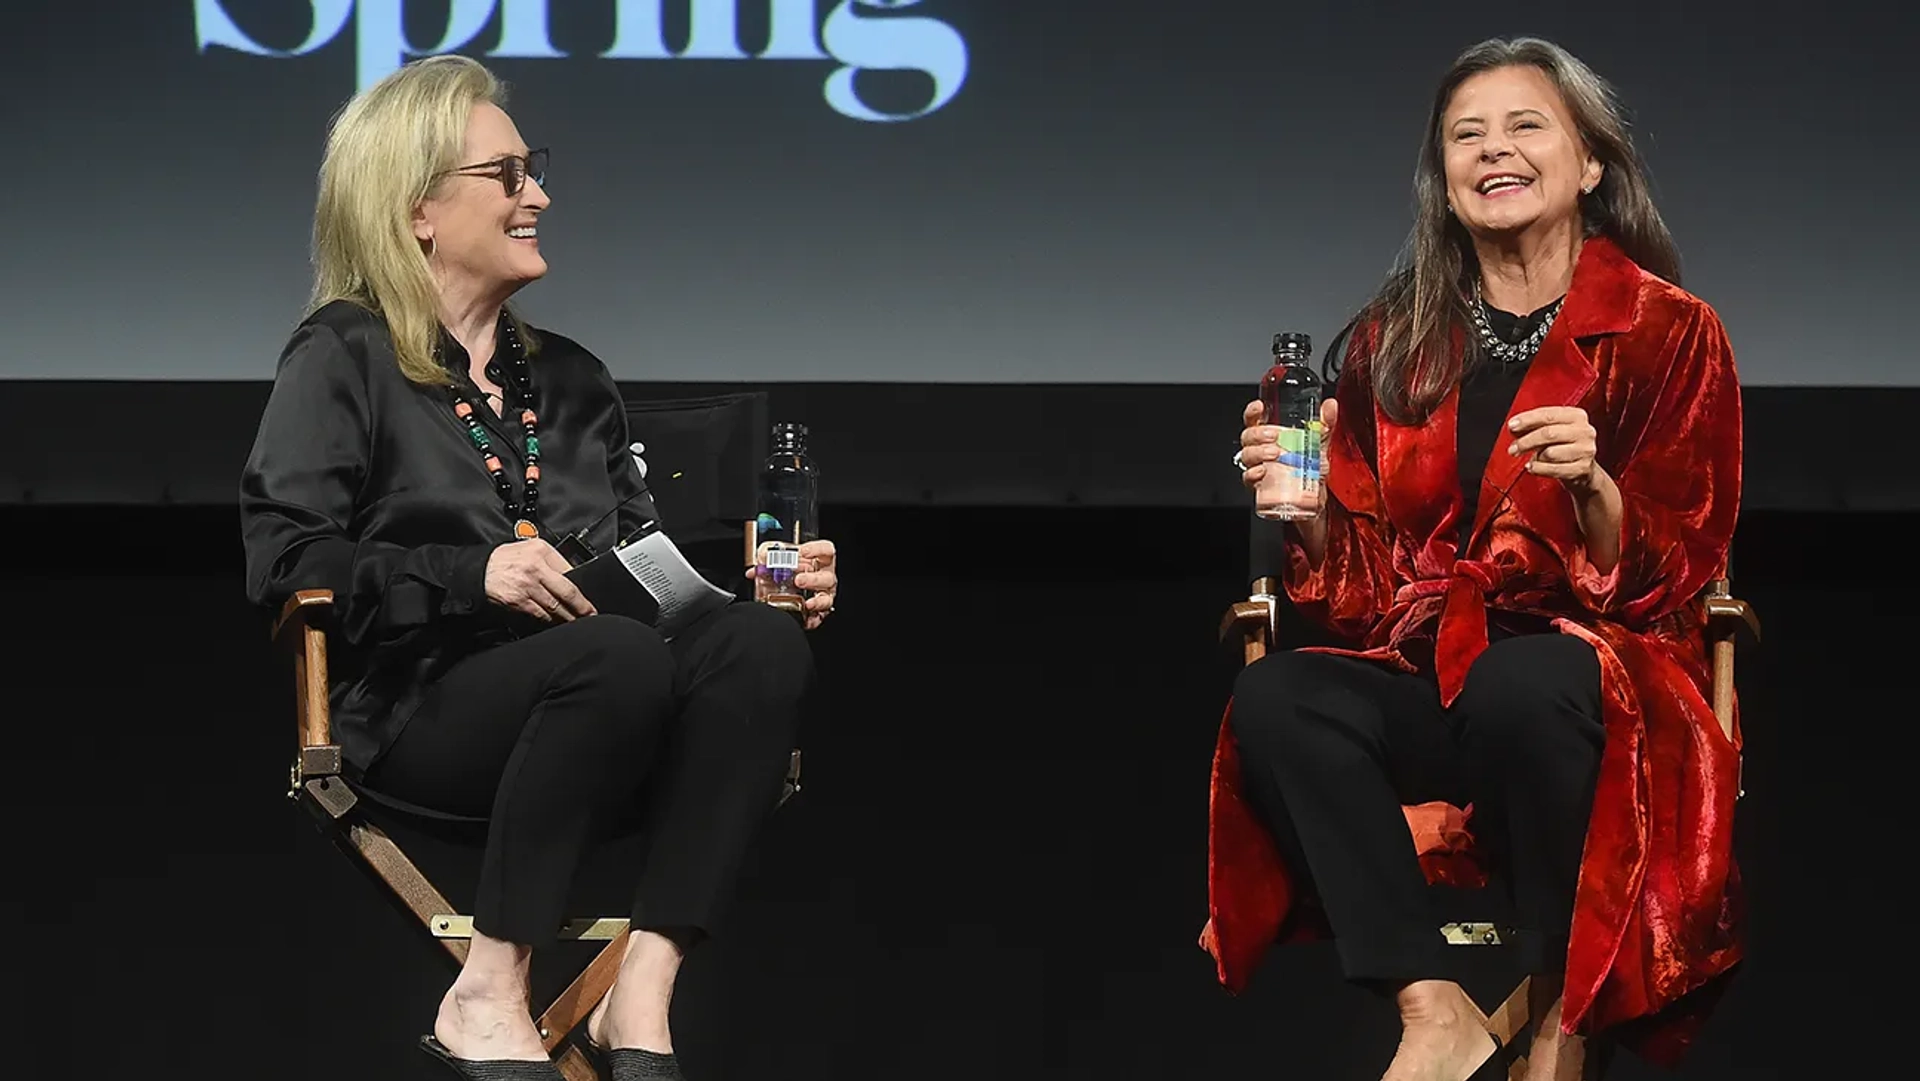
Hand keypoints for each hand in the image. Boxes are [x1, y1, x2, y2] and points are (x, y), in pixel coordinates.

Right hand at [485, 539, 595, 621]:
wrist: (478, 570)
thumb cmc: (504, 559)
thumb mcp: (530, 548)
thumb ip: (550, 559)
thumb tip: (570, 574)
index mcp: (541, 551)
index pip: (569, 570)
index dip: (582, 586)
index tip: (589, 596)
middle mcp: (535, 568)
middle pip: (567, 591)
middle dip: (582, 606)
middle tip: (590, 613)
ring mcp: (527, 586)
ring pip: (555, 606)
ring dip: (568, 616)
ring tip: (576, 620)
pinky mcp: (518, 601)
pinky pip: (540, 613)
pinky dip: (550, 619)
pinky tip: (556, 621)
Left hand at [749, 539, 838, 630]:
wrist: (788, 593)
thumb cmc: (791, 572)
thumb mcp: (777, 560)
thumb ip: (766, 560)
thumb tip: (753, 571)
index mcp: (818, 561)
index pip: (826, 550)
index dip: (817, 549)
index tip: (803, 552)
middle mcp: (824, 577)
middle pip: (827, 576)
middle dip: (813, 579)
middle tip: (798, 580)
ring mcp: (823, 594)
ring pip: (826, 597)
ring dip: (817, 600)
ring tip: (807, 602)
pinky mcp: (819, 611)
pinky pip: (819, 615)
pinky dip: (814, 617)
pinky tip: (807, 617)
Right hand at [1238, 397, 1337, 511]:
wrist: (1314, 499)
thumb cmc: (1310, 468)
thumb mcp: (1319, 443)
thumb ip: (1325, 423)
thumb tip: (1330, 405)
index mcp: (1270, 436)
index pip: (1254, 420)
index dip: (1252, 412)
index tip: (1259, 407)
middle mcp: (1261, 450)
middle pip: (1247, 436)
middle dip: (1258, 434)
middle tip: (1274, 436)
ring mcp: (1258, 467)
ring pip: (1247, 455)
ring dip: (1258, 452)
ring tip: (1275, 454)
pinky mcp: (1260, 486)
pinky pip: (1248, 478)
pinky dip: (1252, 474)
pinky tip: (1262, 471)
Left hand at [1507, 406, 1608, 497]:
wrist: (1582, 470)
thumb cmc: (1562, 446)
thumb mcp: (1550, 430)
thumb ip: (1532, 426)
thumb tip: (1514, 428)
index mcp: (1576, 415)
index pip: (1547, 414)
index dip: (1527, 420)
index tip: (1512, 425)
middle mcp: (1584, 431)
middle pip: (1548, 433)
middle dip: (1525, 442)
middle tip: (1513, 449)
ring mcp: (1586, 450)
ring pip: (1550, 453)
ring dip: (1535, 457)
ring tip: (1533, 458)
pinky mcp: (1582, 468)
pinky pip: (1553, 469)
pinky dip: (1538, 469)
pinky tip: (1533, 467)